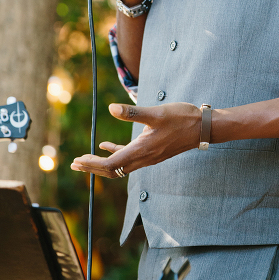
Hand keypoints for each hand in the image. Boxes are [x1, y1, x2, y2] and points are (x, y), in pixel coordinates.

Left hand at [69, 102, 199, 177]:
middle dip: (92, 168)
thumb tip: (111, 109)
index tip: (78, 162)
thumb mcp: (156, 113)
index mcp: (141, 150)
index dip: (92, 164)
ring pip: (120, 166)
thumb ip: (132, 112)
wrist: (204, 128)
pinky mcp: (153, 152)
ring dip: (101, 163)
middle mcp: (144, 158)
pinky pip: (129, 158)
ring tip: (85, 160)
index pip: (111, 164)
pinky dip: (115, 154)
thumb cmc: (182, 118)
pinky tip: (106, 146)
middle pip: (112, 170)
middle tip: (74, 164)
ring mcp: (149, 157)